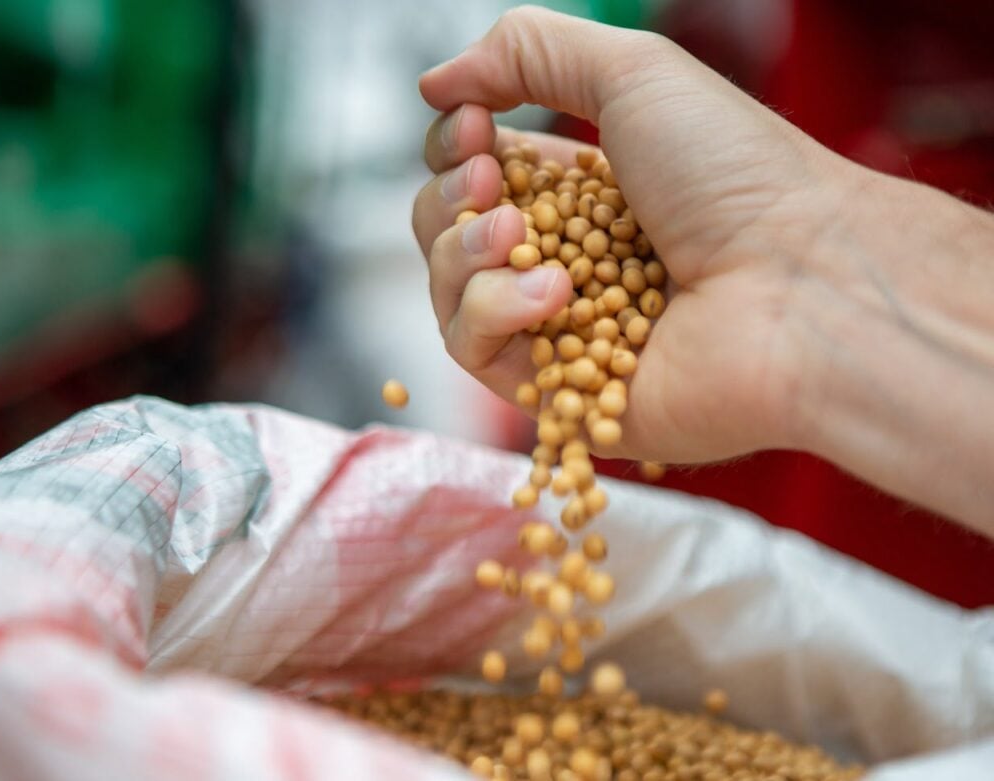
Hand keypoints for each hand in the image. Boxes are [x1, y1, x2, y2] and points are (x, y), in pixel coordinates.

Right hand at [412, 6, 857, 463]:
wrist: (801, 286)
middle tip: (488, 180)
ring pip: (451, 290)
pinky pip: (473, 350)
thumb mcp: (635, 74)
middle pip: (451, 230)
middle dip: (450, 196)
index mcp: (588, 192)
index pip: (482, 173)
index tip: (474, 125)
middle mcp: (570, 259)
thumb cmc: (737, 178)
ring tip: (513, 233)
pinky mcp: (559, 391)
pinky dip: (490, 311)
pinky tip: (549, 293)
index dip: (456, 148)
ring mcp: (562, 328)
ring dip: (460, 248)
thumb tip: (434, 83)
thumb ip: (528, 51)